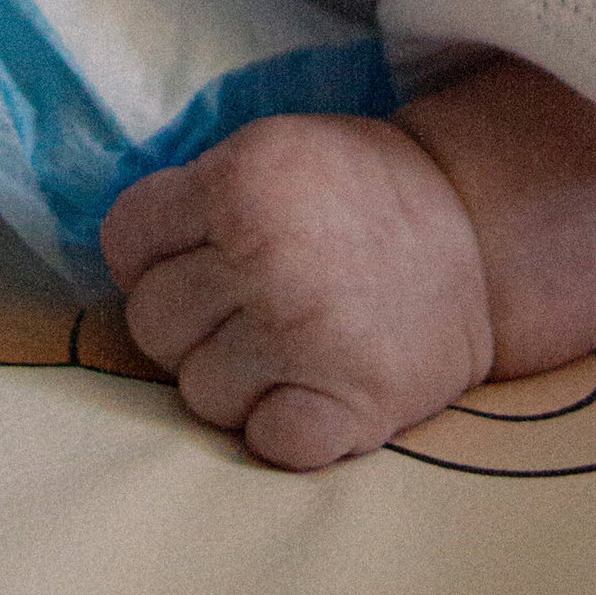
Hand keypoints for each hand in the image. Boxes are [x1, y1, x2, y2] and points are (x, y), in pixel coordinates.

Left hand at [97, 113, 493, 470]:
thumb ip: (196, 198)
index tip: (198, 255)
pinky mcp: (348, 406)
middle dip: (190, 320)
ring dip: (235, 378)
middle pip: (150, 324)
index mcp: (241, 183)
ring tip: (289, 343)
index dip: (152, 252)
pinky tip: (315, 386)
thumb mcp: (272, 151)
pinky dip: (285, 426)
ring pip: (197, 394)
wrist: (480, 237)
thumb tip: (115, 259)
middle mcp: (266, 259)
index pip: (124, 240)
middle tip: (248, 303)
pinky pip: (263, 443)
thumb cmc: (360, 192)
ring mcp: (306, 338)